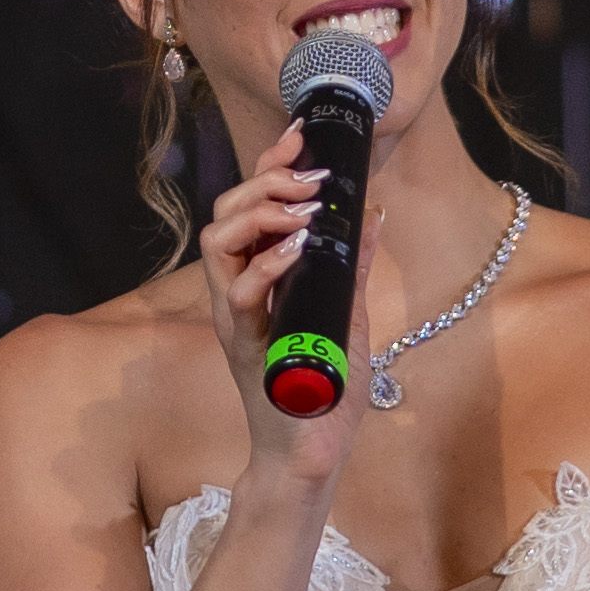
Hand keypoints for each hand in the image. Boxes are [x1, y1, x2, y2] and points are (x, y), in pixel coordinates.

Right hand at [200, 133, 354, 482]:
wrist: (310, 454)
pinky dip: (265, 264)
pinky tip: (297, 250)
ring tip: (301, 211)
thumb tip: (372, 212)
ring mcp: (237, 318)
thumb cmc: (322, 390)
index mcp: (259, 277)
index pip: (251, 204)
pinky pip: (239, 295)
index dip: (271, 164)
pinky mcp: (246, 347)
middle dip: (265, 181)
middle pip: (225, 212)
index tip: (302, 136)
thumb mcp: (348, 314)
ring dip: (259, 214)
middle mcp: (239, 291)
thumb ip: (353, 265)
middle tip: (309, 179)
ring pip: (217, 242)